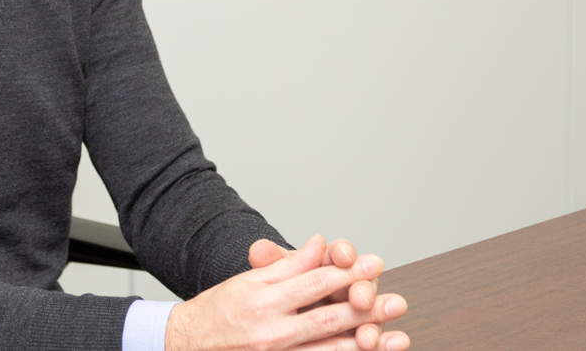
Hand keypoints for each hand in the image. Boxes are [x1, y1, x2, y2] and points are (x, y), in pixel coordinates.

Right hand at [164, 235, 407, 350]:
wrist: (187, 345)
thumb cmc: (218, 310)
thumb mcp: (249, 280)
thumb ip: (288, 265)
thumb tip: (319, 244)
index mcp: (264, 299)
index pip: (315, 282)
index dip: (349, 273)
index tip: (374, 265)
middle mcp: (272, 331)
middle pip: (329, 318)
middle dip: (368, 310)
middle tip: (398, 302)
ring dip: (364, 344)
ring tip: (393, 338)